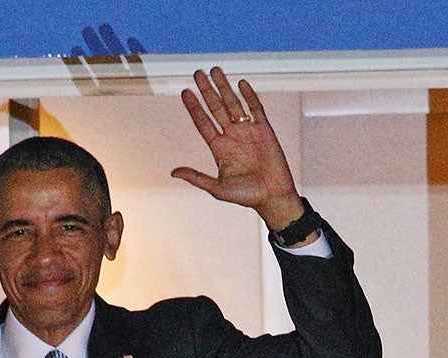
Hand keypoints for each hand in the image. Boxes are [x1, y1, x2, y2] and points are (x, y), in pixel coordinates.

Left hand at [172, 68, 306, 234]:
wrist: (272, 196)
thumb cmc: (246, 196)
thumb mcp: (218, 188)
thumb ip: (197, 178)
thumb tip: (174, 172)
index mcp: (219, 148)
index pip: (203, 122)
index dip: (194, 107)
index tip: (185, 92)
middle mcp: (232, 136)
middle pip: (216, 107)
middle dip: (207, 90)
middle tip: (198, 73)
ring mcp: (247, 131)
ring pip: (233, 103)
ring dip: (224, 87)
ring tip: (215, 70)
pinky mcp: (264, 129)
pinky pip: (255, 108)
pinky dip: (249, 95)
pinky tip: (241, 83)